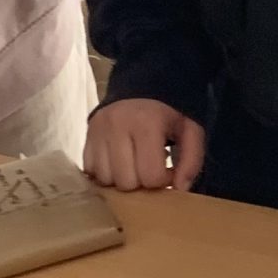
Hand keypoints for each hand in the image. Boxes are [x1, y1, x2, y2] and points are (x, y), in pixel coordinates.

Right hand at [84, 97, 205, 192]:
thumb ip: (192, 160)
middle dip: (141, 182)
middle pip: (126, 182)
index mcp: (147, 124)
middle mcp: (117, 127)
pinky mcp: (86, 137)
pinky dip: (104, 174)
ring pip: (106, 179)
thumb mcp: (190, 131)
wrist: (140, 88)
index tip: (167, 168)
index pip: (151, 176)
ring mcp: (98, 132)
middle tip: (149, 168)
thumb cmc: (167, 114)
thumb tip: (180, 189)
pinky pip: (90, 171)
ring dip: (121, 179)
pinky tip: (118, 164)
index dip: (162, 180)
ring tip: (133, 165)